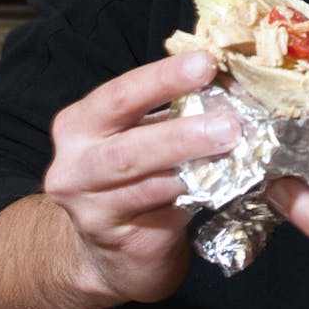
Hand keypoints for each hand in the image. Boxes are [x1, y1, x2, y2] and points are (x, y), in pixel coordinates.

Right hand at [39, 49, 239, 307]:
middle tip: (229, 123)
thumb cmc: (136, 175)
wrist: (112, 246)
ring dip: (196, 168)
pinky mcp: (115, 238)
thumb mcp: (144, 134)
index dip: (163, 78)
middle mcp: (74, 165)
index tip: (207, 62)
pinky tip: (226, 182)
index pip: (120, 95)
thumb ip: (173, 111)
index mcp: (81, 124)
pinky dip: (197, 194)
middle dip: (182, 133)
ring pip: (148, 184)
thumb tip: (233, 82)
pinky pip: (163, 212)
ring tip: (234, 151)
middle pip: (128, 149)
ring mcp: (90, 207)